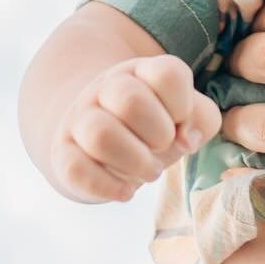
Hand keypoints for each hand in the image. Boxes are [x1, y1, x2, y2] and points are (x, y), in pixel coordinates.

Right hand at [51, 56, 220, 202]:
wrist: (100, 143)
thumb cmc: (152, 128)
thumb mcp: (184, 117)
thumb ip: (201, 119)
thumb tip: (187, 139)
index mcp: (141, 72)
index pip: (167, 73)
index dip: (183, 104)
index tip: (179, 121)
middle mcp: (106, 89)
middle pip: (130, 100)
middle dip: (159, 134)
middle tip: (162, 148)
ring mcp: (80, 118)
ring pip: (100, 134)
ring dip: (135, 161)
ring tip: (149, 172)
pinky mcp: (63, 152)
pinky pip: (76, 168)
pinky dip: (108, 186)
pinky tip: (126, 191)